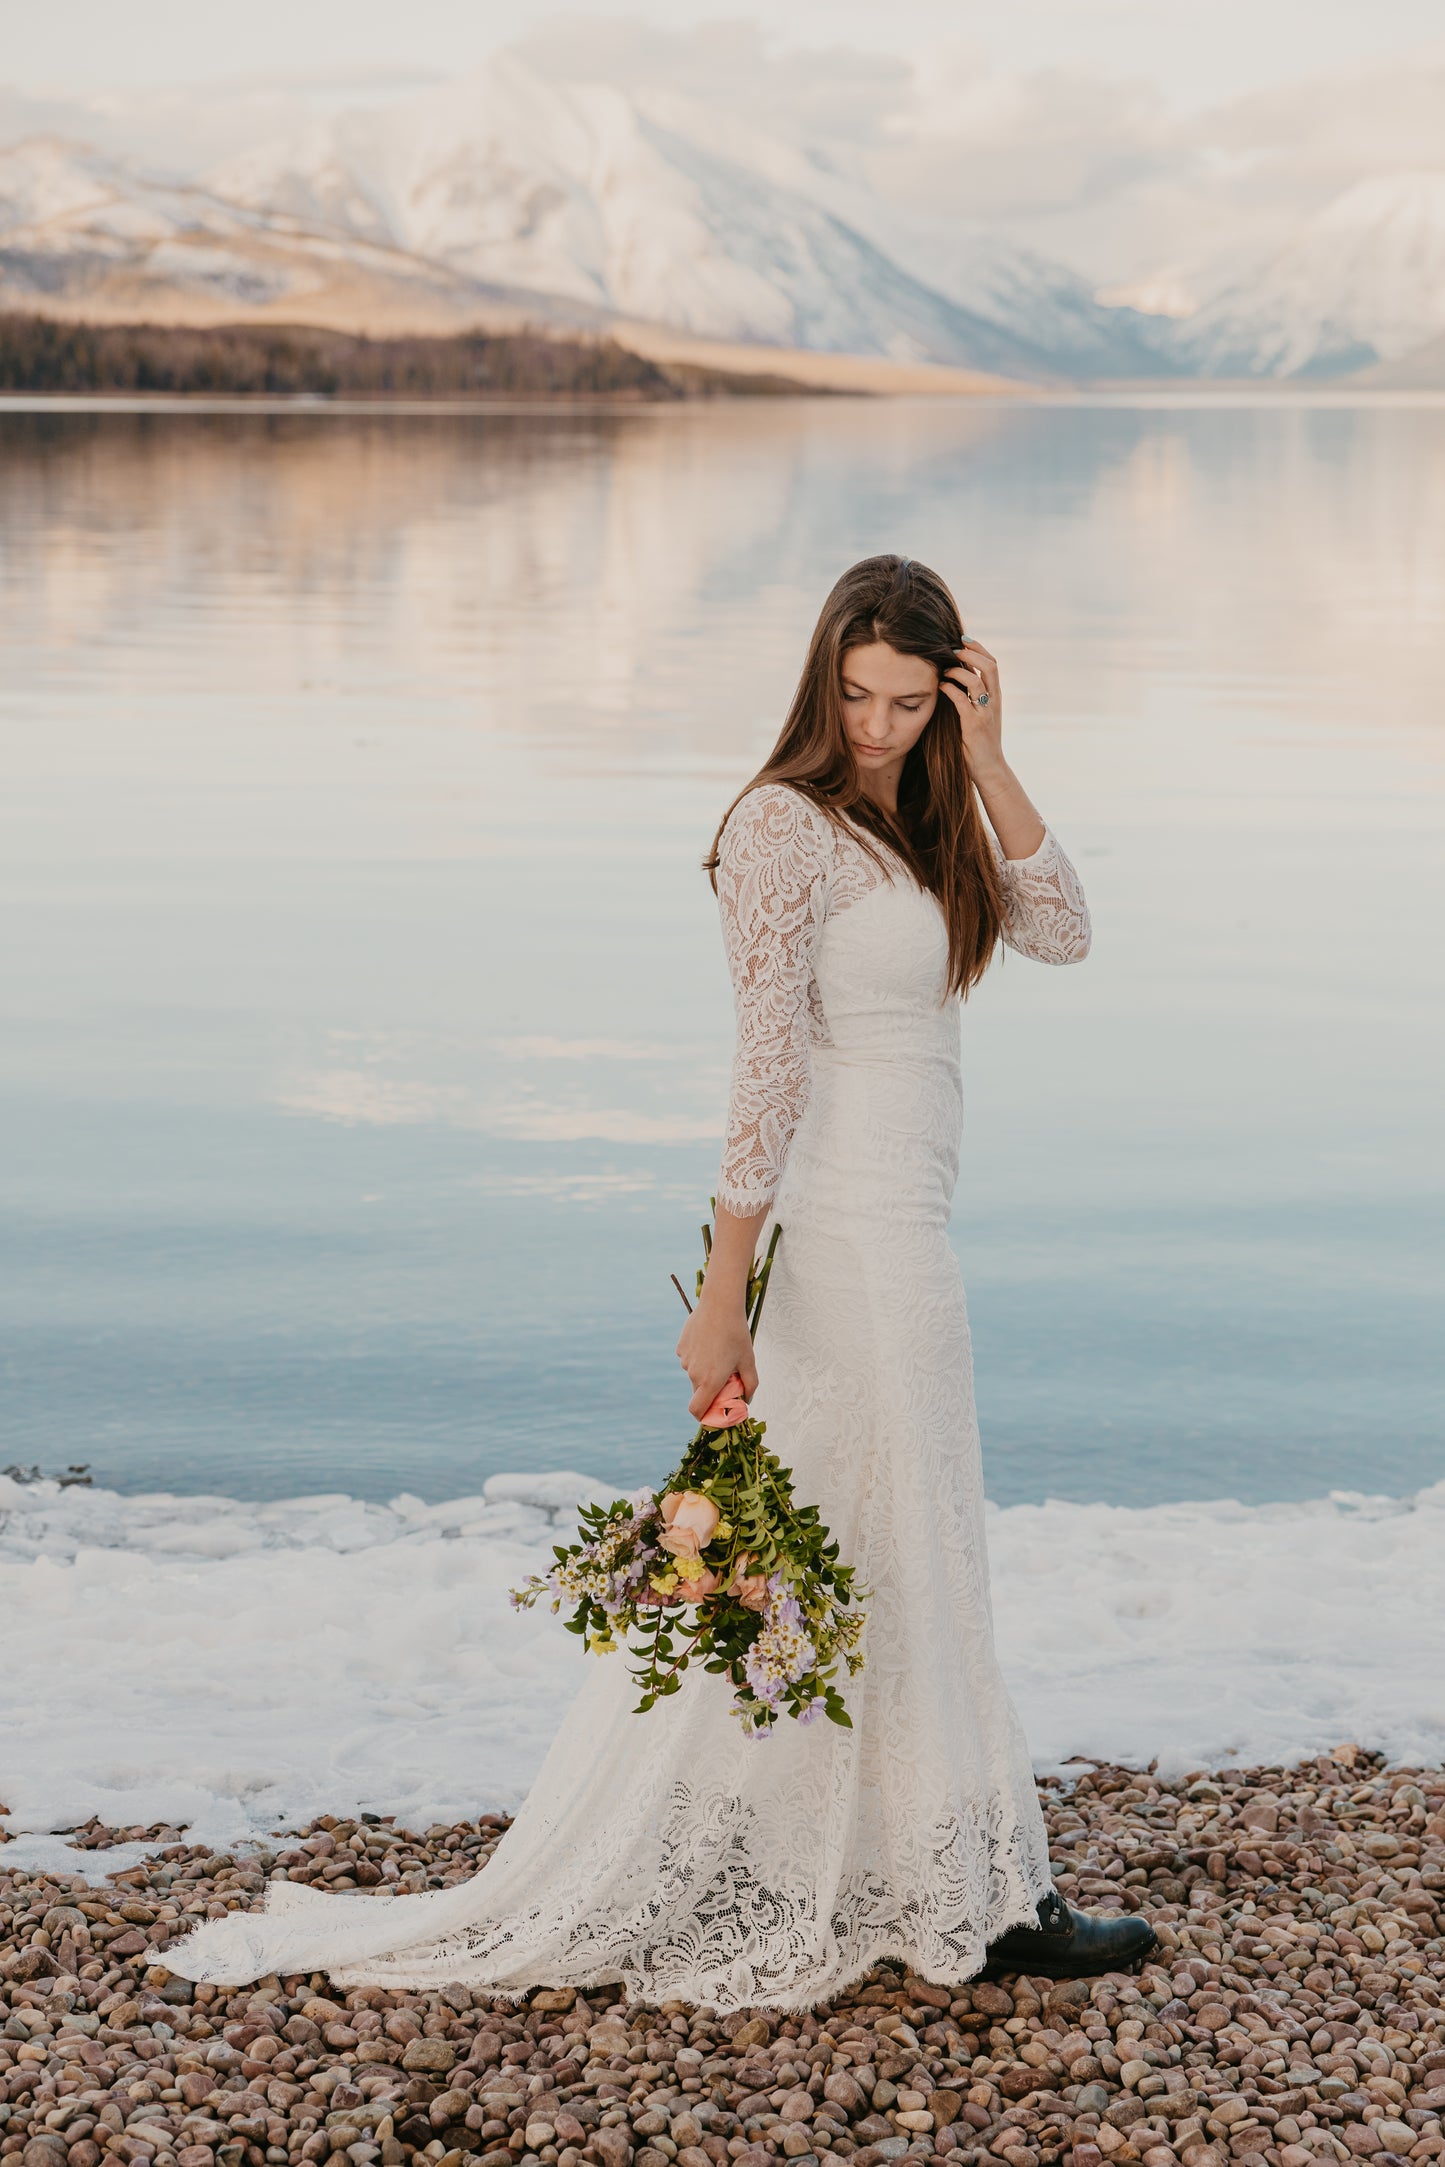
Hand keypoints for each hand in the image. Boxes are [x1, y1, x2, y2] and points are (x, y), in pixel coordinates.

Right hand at [676, 1296, 758, 1419]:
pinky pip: (689, 1359)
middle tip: (726, 1373)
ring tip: (719, 1351)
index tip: (713, 1412)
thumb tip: (747, 1400)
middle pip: (699, 1391)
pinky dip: (698, 1357)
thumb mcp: (748, 1360)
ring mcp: (685, 1360)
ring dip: (705, 1370)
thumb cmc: (736, 1334)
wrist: (719, 1305)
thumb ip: (750, 1384)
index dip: (703, 1416)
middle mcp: (694, 1373)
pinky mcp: (681, 1348)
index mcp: (710, 1381)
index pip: (697, 1410)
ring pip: (695, 1374)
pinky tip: (709, 1341)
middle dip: (711, 1389)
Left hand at [939, 638, 1004, 778]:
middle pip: (989, 667)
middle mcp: (994, 701)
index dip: (979, 649)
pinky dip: (950, 689)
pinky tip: (941, 686)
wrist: (990, 768)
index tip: (963, 639)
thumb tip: (957, 676)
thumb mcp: (981, 715)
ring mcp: (985, 713)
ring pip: (976, 681)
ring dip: (958, 671)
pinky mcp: (974, 725)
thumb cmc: (980, 742)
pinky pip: (962, 701)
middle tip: (953, 649)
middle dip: (971, 653)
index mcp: (996, 696)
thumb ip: (973, 696)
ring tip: (944, 670)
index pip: (993, 664)